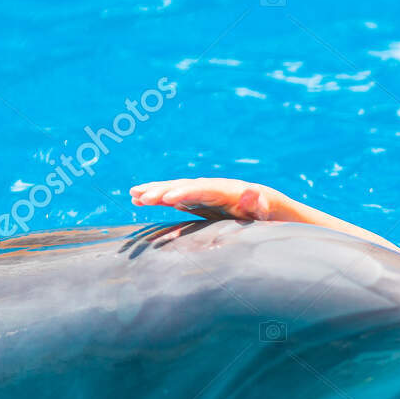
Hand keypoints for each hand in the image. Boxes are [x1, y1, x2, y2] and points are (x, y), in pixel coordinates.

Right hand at [129, 178, 288, 221]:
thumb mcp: (264, 209)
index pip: (202, 190)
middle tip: (142, 198)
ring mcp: (201, 192)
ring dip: (155, 191)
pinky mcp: (195, 200)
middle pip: (184, 187)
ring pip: (175, 189)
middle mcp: (210, 187)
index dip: (184, 193)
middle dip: (163, 191)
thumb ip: (256, 203)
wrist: (264, 205)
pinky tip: (137, 199)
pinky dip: (156, 197)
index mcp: (226, 190)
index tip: (167, 199)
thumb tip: (253, 192)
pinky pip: (173, 196)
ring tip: (134, 195)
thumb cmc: (265, 211)